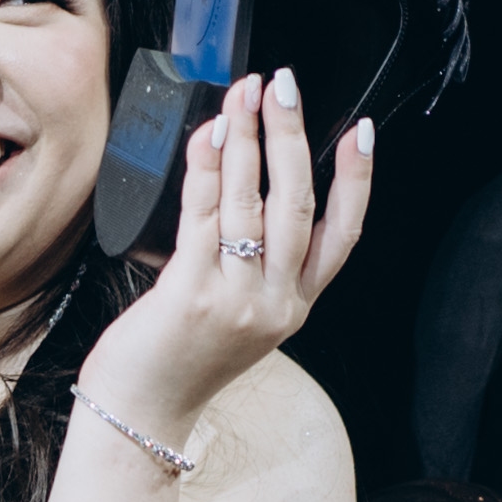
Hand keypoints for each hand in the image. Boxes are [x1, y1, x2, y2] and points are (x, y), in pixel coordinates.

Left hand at [88, 66, 373, 435]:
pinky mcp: (194, 294)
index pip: (344, 235)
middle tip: (284, 88)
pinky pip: (204, 215)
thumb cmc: (179, 361)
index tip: (359, 133)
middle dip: (292, 136)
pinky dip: (207, 167)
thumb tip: (244, 178)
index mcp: (294, 307)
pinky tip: (207, 134)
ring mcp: (237, 300)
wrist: (142, 414)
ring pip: (252, 202)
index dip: (357, 180)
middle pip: (298, 204)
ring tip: (242, 96)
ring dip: (246, 138)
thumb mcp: (239, 318)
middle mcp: (275, 304)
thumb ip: (254, 263)